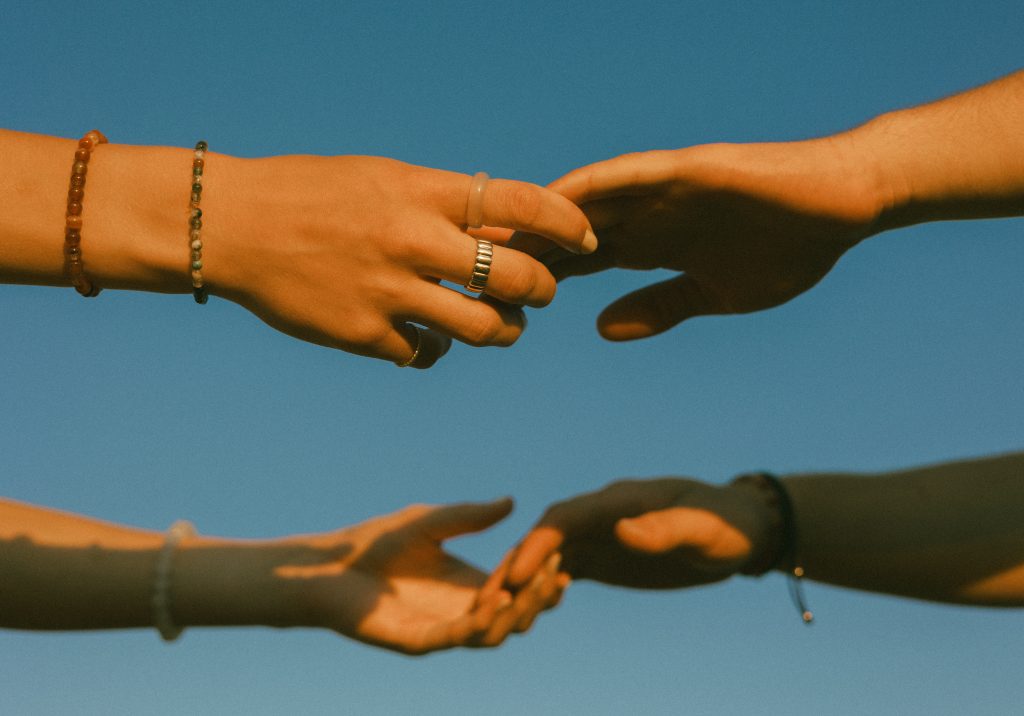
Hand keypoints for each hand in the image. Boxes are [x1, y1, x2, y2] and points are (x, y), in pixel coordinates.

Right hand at [212, 156, 596, 365]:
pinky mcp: (364, 335)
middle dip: (542, 291)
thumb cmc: (315, 195)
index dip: (565, 221)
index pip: (519, 202)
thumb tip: (508, 233)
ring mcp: (388, 292)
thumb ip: (444, 206)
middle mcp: (411, 240)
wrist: (233, 228)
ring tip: (499, 326)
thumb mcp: (385, 180)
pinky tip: (425, 339)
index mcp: (420, 191)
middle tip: (539, 293)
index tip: (585, 237)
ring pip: (484, 330)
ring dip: (504, 332)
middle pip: (517, 277)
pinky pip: (427, 355)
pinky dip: (436, 350)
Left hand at [288, 498, 565, 654]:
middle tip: (557, 574)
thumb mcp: (430, 522)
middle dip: (539, 599)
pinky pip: (456, 638)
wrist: (329, 566)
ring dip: (517, 614)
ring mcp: (440, 629)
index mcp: (467, 586)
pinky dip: (481, 622)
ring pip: (493, 635)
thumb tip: (512, 502)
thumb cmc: (374, 543)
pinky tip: (496, 598)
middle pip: (514, 617)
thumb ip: (469, 517)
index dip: (539, 579)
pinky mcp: (416, 640)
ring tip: (532, 588)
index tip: (560, 557)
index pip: (516, 591)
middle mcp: (459, 612)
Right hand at [503, 478, 774, 590]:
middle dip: (515, 563)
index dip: (538, 543)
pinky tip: (524, 610)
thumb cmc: (728, 525)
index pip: (567, 517)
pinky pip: (562, 569)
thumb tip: (623, 529)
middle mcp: (602, 514)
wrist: (742, 530)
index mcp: (621, 500)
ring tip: (492, 610)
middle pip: (547, 535)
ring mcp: (600, 534)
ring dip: (520, 578)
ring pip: (548, 554)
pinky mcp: (604, 556)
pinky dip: (540, 587)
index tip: (516, 574)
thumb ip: (666, 529)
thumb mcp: (705, 529)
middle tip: (485, 600)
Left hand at [513, 136, 884, 339]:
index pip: (574, 264)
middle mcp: (642, 214)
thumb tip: (602, 329)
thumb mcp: (712, 293)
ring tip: (491, 233)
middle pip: (563, 232)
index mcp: (646, 245)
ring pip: (584, 201)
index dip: (532, 280)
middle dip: (515, 248)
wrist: (844, 209)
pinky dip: (594, 187)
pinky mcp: (688, 170)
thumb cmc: (787, 249)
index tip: (487, 303)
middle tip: (461, 267)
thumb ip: (658, 306)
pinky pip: (632, 176)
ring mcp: (661, 190)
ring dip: (539, 216)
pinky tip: (555, 198)